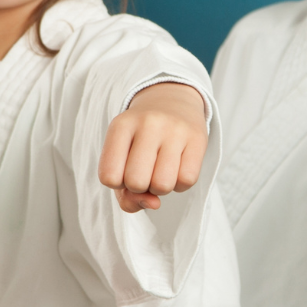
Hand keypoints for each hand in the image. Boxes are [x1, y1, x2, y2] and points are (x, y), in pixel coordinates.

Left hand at [99, 83, 207, 212]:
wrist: (172, 102)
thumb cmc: (140, 142)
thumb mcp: (123, 160)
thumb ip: (126, 196)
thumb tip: (154, 204)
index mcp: (121, 125)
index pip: (109, 177)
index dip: (117, 183)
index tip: (125, 168)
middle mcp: (147, 123)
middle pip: (136, 182)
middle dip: (139, 187)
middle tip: (145, 171)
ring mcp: (174, 129)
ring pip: (162, 185)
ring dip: (161, 188)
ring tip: (160, 170)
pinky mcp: (198, 138)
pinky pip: (187, 181)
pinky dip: (180, 184)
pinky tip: (177, 168)